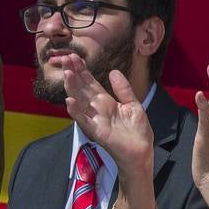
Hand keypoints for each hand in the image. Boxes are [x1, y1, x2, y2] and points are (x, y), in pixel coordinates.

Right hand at [60, 55, 153, 171]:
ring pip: (80, 101)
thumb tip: (113, 71)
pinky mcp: (98, 132)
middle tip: (66, 58)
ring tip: (67, 73)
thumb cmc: (137, 131)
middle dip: (74, 74)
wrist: (142, 152)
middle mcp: (97, 109)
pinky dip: (76, 111)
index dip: (82, 70)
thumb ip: (123, 89)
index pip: (90, 83)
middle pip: (82, 89)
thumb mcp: (133, 105)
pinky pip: (84, 121)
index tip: (74, 56)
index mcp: (106, 102)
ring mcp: (96, 120)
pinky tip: (69, 101)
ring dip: (72, 88)